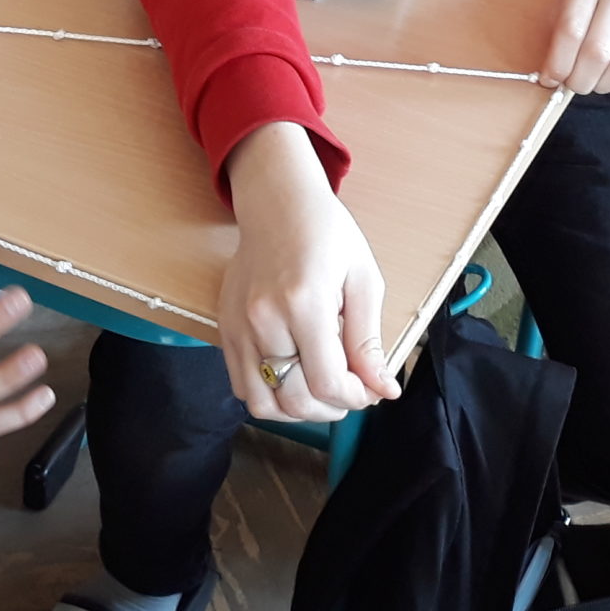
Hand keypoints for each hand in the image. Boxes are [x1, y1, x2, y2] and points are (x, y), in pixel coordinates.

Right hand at [219, 123, 399, 423]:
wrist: (277, 201)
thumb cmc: (326, 233)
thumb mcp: (362, 280)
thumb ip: (368, 341)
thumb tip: (383, 390)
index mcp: (304, 303)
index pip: (328, 383)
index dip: (357, 398)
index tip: (372, 389)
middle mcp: (264, 319)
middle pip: (295, 401)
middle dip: (333, 408)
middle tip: (352, 390)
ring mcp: (239, 325)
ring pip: (264, 403)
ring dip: (298, 409)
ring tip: (321, 389)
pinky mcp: (226, 326)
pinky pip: (242, 385)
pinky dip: (269, 396)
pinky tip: (293, 378)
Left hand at [540, 0, 609, 93]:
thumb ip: (557, 32)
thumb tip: (551, 75)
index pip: (571, 30)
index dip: (558, 62)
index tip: (549, 79)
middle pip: (597, 51)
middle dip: (579, 79)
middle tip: (571, 85)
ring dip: (601, 84)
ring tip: (589, 82)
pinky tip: (607, 76)